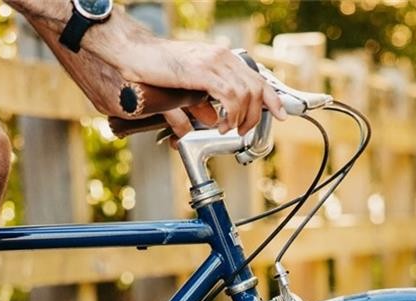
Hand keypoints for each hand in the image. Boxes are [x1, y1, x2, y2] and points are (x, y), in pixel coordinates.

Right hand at [102, 38, 285, 134]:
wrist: (134, 54)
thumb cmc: (155, 68)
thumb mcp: (186, 86)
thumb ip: (202, 101)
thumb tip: (212, 117)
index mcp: (221, 58)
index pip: (256, 78)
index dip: (272, 98)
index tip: (281, 114)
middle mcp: (221, 57)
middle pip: (256, 88)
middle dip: (257, 115)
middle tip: (243, 131)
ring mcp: (214, 63)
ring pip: (246, 94)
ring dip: (241, 118)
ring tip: (228, 129)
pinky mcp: (203, 71)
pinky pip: (230, 96)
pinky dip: (231, 114)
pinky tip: (221, 124)